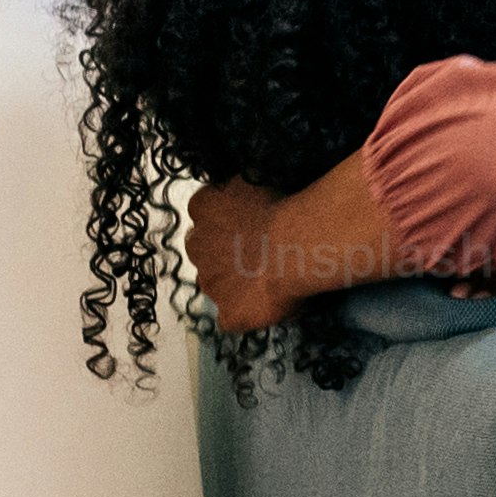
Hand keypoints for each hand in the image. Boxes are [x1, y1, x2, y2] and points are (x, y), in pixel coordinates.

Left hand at [186, 178, 307, 330]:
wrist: (298, 242)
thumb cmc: (284, 202)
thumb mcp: (255, 176)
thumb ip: (238, 187)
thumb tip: (243, 188)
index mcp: (204, 207)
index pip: (206, 214)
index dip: (229, 221)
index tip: (252, 223)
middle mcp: (197, 246)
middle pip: (204, 251)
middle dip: (224, 253)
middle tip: (258, 252)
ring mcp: (211, 283)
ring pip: (215, 284)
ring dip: (233, 283)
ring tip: (266, 278)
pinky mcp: (230, 314)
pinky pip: (232, 319)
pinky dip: (245, 314)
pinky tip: (267, 305)